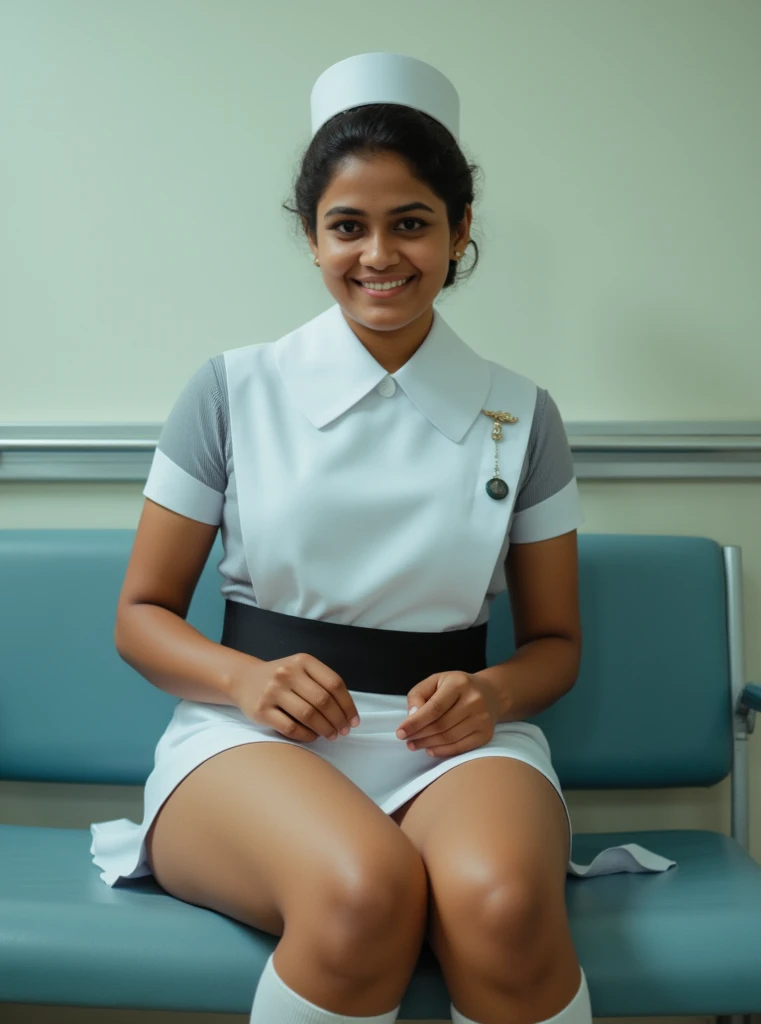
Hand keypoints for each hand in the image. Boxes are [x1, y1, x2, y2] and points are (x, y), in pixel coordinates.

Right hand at [230, 653, 359, 742]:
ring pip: (308, 715)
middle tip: (344, 731)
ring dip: (325, 729)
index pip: (334, 683)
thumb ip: (322, 683)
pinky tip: (313, 737)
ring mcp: (272, 691)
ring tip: (332, 735)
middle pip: (323, 701)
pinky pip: (291, 728)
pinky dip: (307, 735)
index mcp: (302, 661)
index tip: (353, 720)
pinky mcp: (261, 710)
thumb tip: (347, 712)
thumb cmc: (281, 678)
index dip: (348, 704)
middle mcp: (287, 673)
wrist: (244, 679)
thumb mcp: (301, 669)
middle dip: (338, 719)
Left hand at [395, 671, 501, 757]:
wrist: (490, 693)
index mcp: (459, 683)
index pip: (434, 708)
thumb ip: (418, 695)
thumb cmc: (456, 687)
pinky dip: (442, 751)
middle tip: (406, 740)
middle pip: (440, 725)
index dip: (415, 722)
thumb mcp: (435, 681)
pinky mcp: (486, 734)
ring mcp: (482, 719)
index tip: (400, 732)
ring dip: (428, 744)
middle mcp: (474, 700)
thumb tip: (411, 716)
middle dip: (419, 735)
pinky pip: (460, 748)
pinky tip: (430, 749)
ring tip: (415, 745)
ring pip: (449, 738)